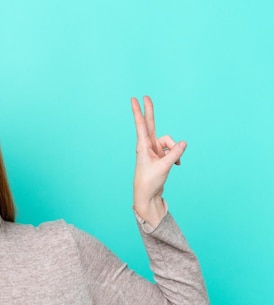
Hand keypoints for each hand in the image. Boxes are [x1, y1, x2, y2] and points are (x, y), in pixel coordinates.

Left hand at [131, 96, 185, 226]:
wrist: (147, 195)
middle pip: (151, 124)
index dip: (139, 112)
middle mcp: (147, 146)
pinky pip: (172, 150)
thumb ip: (174, 153)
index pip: (141, 125)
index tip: (134, 99)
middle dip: (150, 111)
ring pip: (169, 142)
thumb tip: (184, 143)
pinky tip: (177, 164)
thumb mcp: (164, 166)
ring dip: (174, 150)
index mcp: (143, 146)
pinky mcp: (160, 156)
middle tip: (146, 96)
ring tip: (174, 163)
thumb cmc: (150, 181)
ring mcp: (154, 151)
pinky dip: (176, 156)